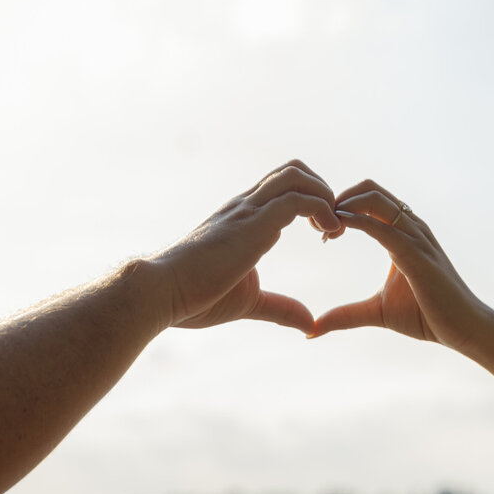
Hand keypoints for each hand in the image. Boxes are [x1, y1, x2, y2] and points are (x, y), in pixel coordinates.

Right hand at [151, 160, 340, 333]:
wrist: (160, 291)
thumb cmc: (193, 297)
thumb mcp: (249, 302)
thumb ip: (280, 307)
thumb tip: (308, 324)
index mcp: (242, 219)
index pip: (282, 188)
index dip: (311, 202)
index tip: (324, 232)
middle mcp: (245, 207)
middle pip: (293, 170)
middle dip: (322, 189)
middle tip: (332, 225)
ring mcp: (248, 212)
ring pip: (296, 175)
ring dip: (324, 195)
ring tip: (333, 228)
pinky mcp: (253, 224)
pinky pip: (297, 199)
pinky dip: (322, 208)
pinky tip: (327, 233)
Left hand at [312, 180, 483, 350]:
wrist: (465, 330)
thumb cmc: (427, 317)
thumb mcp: (377, 312)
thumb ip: (346, 315)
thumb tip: (312, 330)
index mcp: (402, 234)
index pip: (368, 198)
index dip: (339, 206)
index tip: (320, 230)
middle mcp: (411, 228)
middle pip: (369, 189)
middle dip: (337, 199)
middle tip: (317, 226)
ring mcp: (416, 238)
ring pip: (375, 199)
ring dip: (343, 207)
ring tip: (324, 230)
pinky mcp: (417, 255)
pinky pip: (384, 227)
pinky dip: (358, 221)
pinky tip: (338, 230)